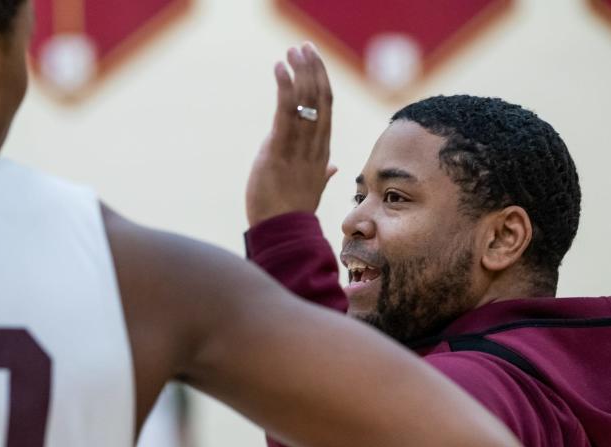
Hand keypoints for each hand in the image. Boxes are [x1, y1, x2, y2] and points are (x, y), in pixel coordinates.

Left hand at [246, 43, 337, 226]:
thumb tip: (332, 169)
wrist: (281, 235)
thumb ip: (322, 175)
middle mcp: (314, 148)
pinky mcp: (278, 152)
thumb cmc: (291, 214)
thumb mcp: (310, 190)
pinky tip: (279, 68)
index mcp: (321, 154)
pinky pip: (285, 114)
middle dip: (314, 70)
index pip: (327, 111)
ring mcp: (298, 149)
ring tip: (293, 51)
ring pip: (306, 102)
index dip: (322, 83)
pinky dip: (283, 88)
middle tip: (304, 47)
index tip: (314, 62)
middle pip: (321, 100)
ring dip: (300, 72)